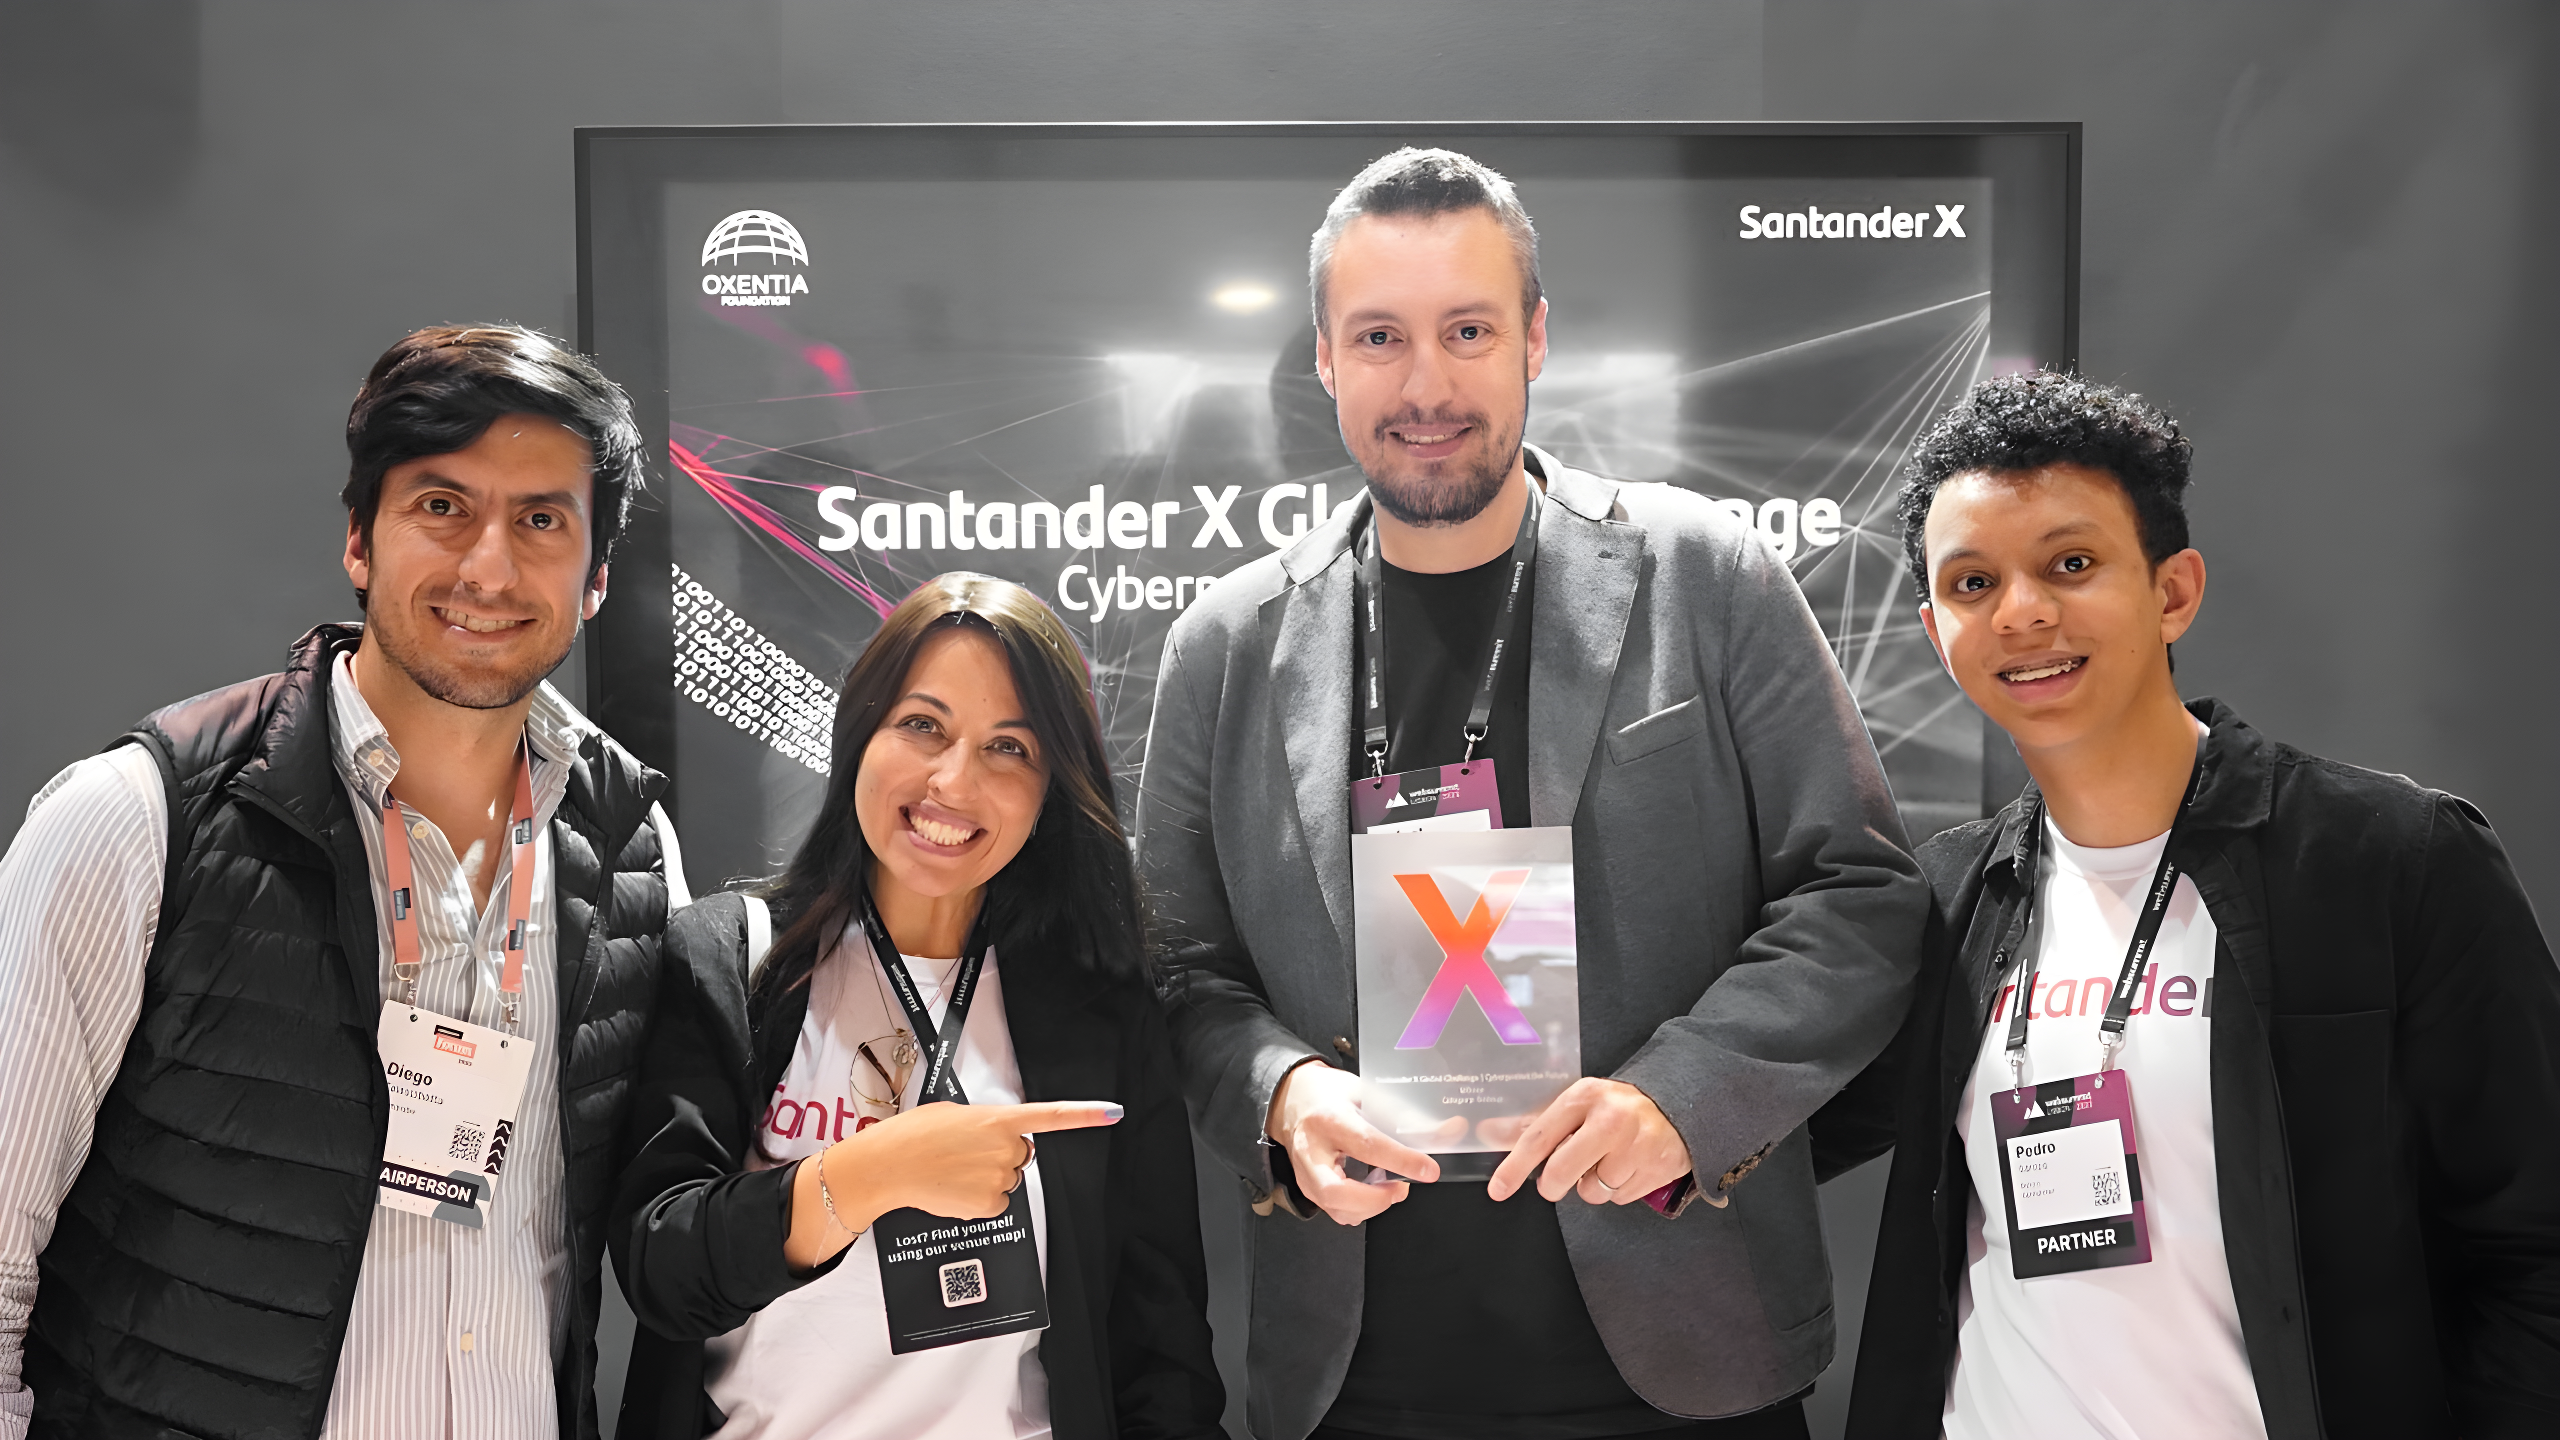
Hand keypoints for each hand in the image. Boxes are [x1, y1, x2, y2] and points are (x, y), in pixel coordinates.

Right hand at [785, 1099, 1118, 1268]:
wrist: (890, 1164)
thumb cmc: (914, 1134)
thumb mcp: (954, 1113)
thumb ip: (984, 1123)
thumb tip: (989, 1138)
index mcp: (999, 1119)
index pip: (1051, 1116)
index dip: (1086, 1115)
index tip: (1113, 1112)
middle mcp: (1007, 1148)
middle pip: (1020, 1154)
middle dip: (1000, 1155)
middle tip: (966, 1153)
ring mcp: (1000, 1177)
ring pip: (1006, 1180)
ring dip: (986, 1177)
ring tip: (953, 1170)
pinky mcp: (990, 1204)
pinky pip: (995, 1203)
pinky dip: (978, 1199)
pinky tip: (955, 1189)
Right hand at [1265, 1060, 1440, 1225]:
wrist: (1291, 1101)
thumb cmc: (1330, 1094)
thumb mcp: (1366, 1093)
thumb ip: (1405, 1116)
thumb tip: (1451, 1131)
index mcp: (1328, 1118)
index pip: (1367, 1145)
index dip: (1401, 1160)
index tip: (1429, 1170)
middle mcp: (1311, 1149)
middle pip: (1337, 1192)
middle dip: (1376, 1200)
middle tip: (1401, 1187)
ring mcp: (1304, 1174)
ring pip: (1337, 1209)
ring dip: (1372, 1206)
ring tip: (1390, 1186)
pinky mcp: (1306, 1189)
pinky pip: (1336, 1211)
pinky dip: (1361, 1208)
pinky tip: (1372, 1190)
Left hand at [1486, 1078, 1689, 1205]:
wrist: (1680, 1105)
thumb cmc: (1618, 1107)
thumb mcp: (1579, 1104)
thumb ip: (1536, 1122)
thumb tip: (1489, 1133)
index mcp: (1586, 1097)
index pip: (1539, 1137)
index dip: (1514, 1167)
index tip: (1499, 1189)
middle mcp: (1611, 1121)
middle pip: (1561, 1172)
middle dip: (1552, 1185)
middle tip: (1555, 1182)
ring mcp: (1636, 1147)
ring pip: (1592, 1192)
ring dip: (1592, 1185)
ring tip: (1607, 1161)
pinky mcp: (1656, 1170)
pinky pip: (1619, 1199)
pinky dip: (1617, 1190)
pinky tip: (1628, 1167)